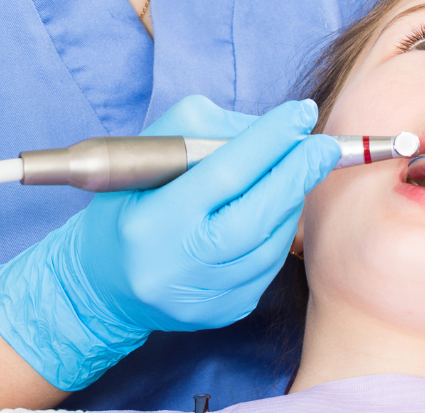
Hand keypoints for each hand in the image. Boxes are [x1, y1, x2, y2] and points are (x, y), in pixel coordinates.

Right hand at [0, 96, 338, 389]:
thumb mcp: (141, 159)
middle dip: (297, 173)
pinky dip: (277, 233)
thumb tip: (263, 129)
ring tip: (293, 174)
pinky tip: (272, 212)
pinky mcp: (224, 312)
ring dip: (290, 202)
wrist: (101, 284)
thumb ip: (200, 133)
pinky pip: (268, 266)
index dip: (268, 141)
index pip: (223, 173)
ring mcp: (204, 295)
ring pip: (270, 241)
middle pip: (258, 214)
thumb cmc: (124, 208)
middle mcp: (178, 264)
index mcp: (152, 220)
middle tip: (323, 146)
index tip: (300, 113)